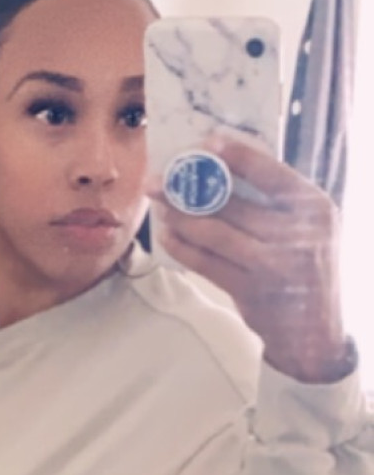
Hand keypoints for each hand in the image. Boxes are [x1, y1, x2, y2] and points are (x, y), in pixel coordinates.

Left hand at [148, 133, 351, 383]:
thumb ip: (277, 202)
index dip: (236, 155)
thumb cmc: (304, 266)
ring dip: (179, 217)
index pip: (271, 173)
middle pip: (231, 202)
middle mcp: (298, 233)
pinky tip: (168, 235)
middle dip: (188, 188)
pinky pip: (204, 262)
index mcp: (316, 208)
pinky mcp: (250, 289)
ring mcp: (274, 263)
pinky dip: (181, 246)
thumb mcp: (308, 228)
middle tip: (158, 179)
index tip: (205, 142)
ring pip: (212, 232)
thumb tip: (222, 168)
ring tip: (160, 205)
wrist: (314, 331)